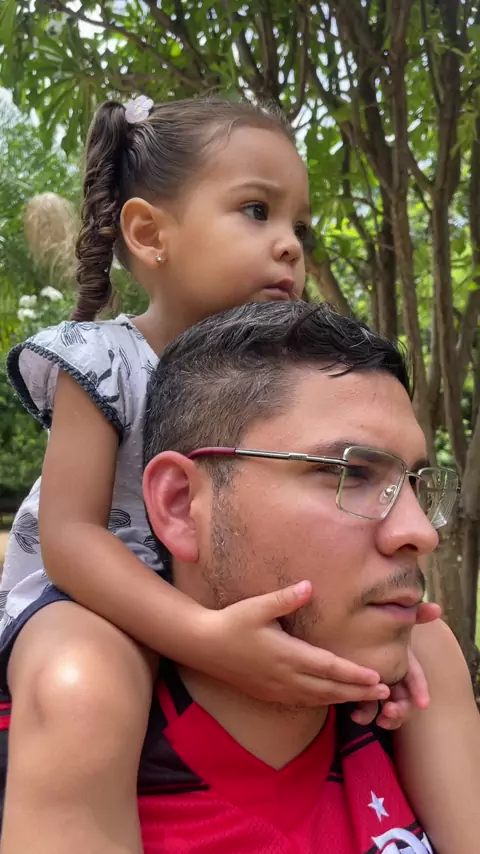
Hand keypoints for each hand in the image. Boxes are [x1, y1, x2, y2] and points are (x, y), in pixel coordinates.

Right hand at [196, 581, 390, 706]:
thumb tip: (309, 586)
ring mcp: (277, 689)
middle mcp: (285, 677)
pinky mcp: (269, 693)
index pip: (329, 668)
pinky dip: (323, 702)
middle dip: (358, 691)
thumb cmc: (232, 623)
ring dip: (344, 699)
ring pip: (318, 699)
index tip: (378, 677)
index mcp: (287, 655)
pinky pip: (303, 702)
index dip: (355, 674)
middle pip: (329, 689)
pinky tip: (333, 699)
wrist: (204, 646)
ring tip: (367, 698)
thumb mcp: (257, 606)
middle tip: (386, 692)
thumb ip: (285, 598)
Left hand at [350, 601, 441, 728]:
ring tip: (376, 720)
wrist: (343, 626)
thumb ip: (414, 613)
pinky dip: (364, 714)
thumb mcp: (393, 618)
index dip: (420, 690)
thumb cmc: (372, 622)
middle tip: (390, 712)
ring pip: (387, 707)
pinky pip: (365, 707)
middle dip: (401, 709)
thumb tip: (436, 608)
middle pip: (403, 698)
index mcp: (403, 661)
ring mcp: (377, 685)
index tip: (423, 703)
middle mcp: (393, 676)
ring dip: (386, 717)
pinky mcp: (359, 689)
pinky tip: (354, 714)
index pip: (416, 677)